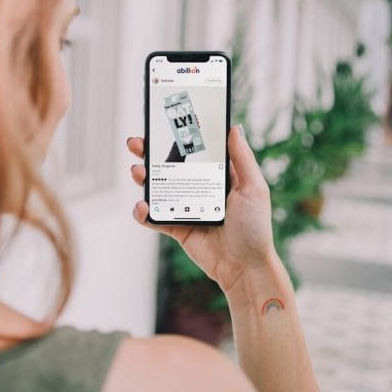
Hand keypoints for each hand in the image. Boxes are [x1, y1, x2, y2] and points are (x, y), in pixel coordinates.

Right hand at [127, 125, 277, 292]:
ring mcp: (187, 208)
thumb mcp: (254, 188)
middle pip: (171, 166)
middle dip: (150, 153)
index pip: (196, 151)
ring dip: (144, 178)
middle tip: (137, 143)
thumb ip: (243, 159)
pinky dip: (143, 212)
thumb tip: (234, 128)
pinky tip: (142, 206)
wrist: (244, 268)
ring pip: (159, 188)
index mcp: (219, 176)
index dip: (180, 137)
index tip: (165, 123)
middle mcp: (200, 189)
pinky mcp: (177, 228)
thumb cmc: (255, 229)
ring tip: (138, 171)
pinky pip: (155, 217)